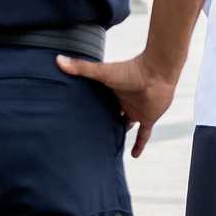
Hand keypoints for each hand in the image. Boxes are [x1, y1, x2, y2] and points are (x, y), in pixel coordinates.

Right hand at [55, 53, 177, 157]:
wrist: (157, 73)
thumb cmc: (131, 70)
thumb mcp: (102, 72)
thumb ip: (81, 68)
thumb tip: (58, 59)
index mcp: (112, 91)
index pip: (99, 101)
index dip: (90, 108)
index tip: (78, 117)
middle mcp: (123, 101)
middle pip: (111, 114)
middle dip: (104, 122)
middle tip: (90, 135)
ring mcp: (136, 110)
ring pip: (126, 125)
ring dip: (120, 133)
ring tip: (108, 147)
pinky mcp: (148, 118)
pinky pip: (143, 134)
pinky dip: (139, 145)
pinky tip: (134, 156)